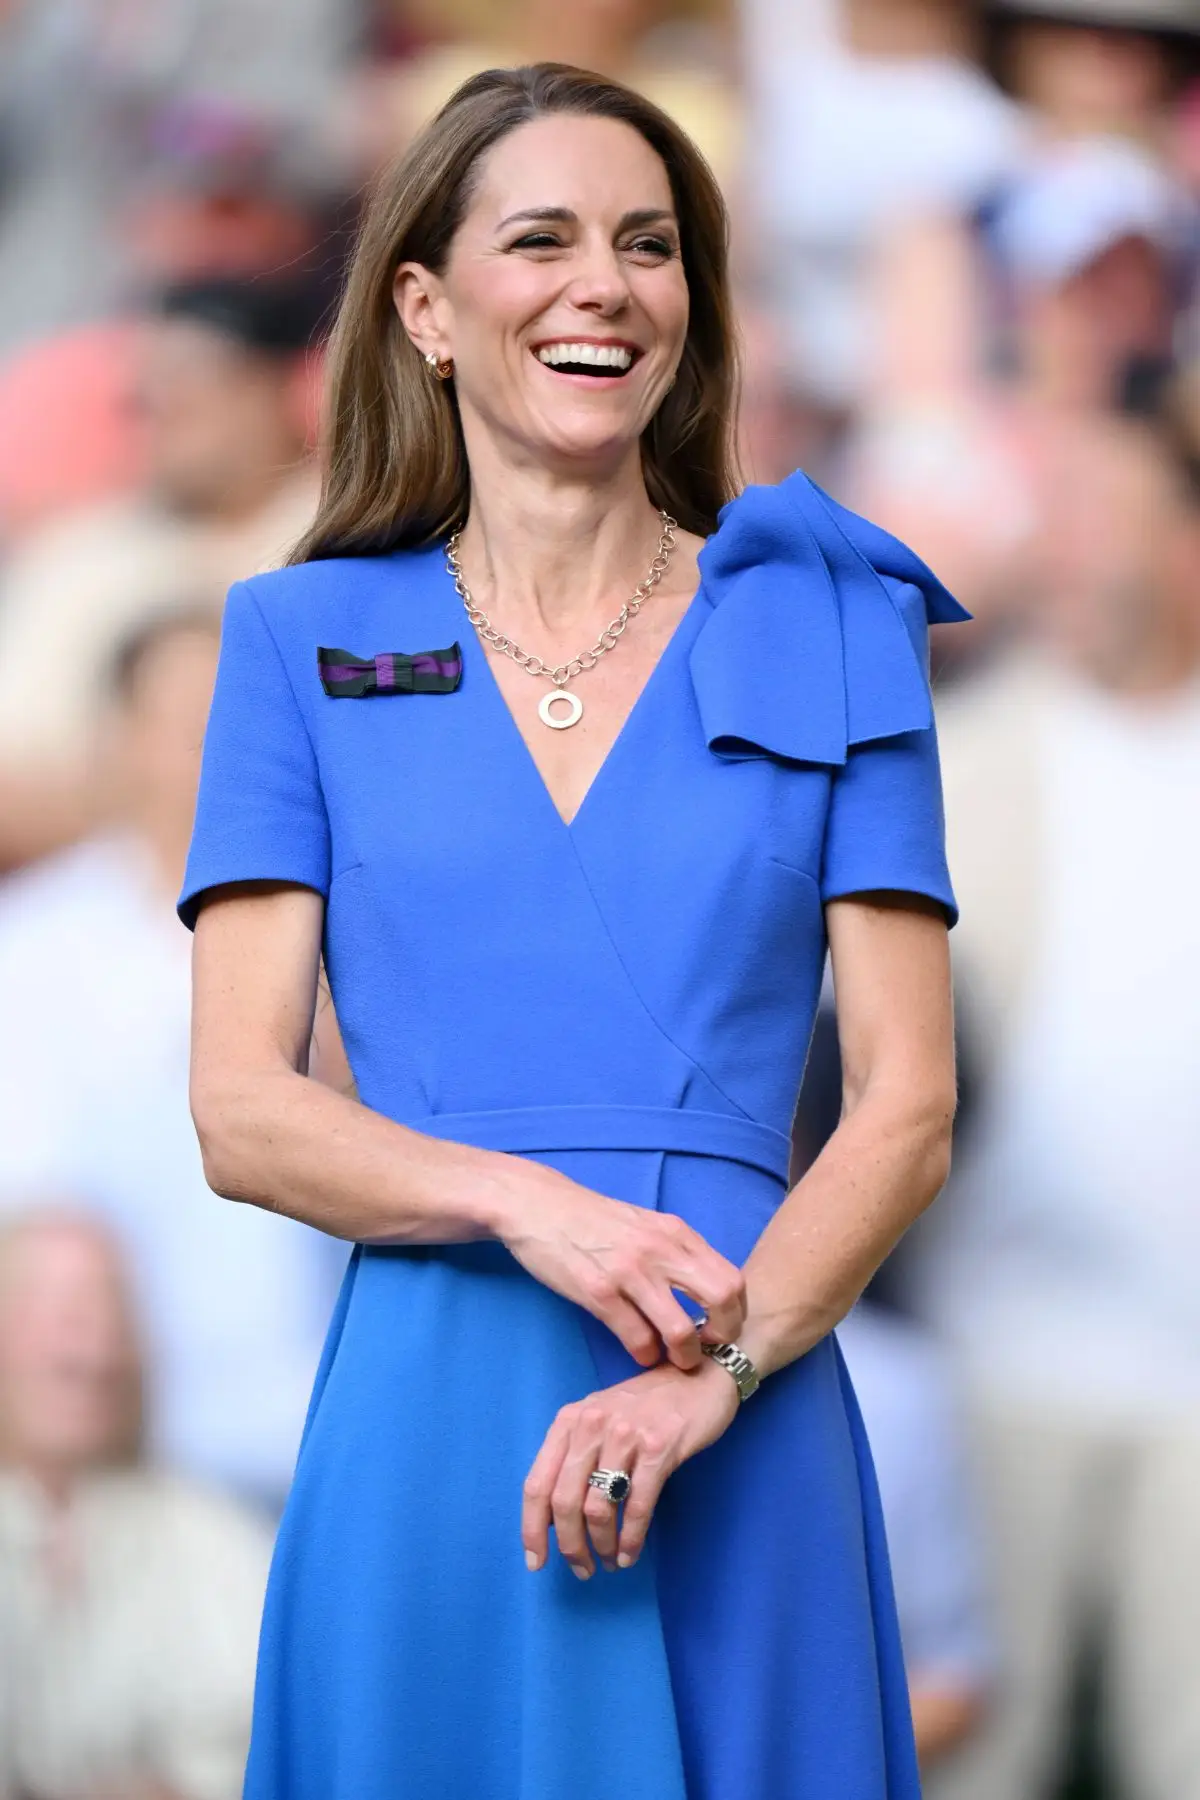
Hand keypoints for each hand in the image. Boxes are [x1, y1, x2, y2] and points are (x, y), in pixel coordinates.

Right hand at [492, 1165, 745, 1370]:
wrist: (538, 1205)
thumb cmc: (592, 1219)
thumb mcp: (644, 1224)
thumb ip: (674, 1251)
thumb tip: (703, 1287)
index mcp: (676, 1233)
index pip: (731, 1278)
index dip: (736, 1313)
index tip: (723, 1329)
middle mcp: (660, 1250)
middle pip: (721, 1300)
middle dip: (722, 1335)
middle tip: (707, 1348)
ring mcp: (630, 1272)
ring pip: (680, 1329)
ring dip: (684, 1355)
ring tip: (676, 1360)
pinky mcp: (598, 1292)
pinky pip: (637, 1338)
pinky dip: (645, 1354)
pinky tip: (641, 1352)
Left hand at [522, 1356, 739, 1577]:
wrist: (698, 1377)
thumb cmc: (646, 1405)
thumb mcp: (600, 1419)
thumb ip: (575, 1457)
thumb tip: (553, 1518)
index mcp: (569, 1421)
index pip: (537, 1483)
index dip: (532, 1529)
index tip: (536, 1562)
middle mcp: (591, 1424)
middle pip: (564, 1501)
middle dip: (570, 1545)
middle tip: (582, 1569)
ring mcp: (625, 1435)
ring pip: (599, 1507)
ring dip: (601, 1544)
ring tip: (608, 1561)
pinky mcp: (659, 1447)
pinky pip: (637, 1505)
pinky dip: (630, 1538)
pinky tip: (629, 1553)